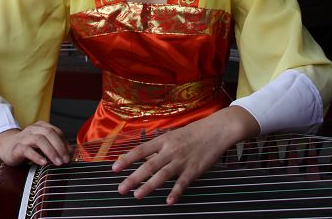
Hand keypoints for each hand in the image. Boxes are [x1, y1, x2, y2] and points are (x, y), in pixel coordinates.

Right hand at [0, 122, 72, 166]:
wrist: (5, 146)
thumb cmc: (27, 145)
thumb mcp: (42, 143)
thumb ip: (54, 145)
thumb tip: (70, 152)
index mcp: (41, 126)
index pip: (56, 131)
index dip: (64, 142)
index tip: (70, 154)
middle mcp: (33, 129)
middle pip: (49, 133)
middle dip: (60, 147)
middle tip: (65, 160)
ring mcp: (24, 137)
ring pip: (39, 140)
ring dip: (51, 152)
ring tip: (57, 162)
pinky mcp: (17, 147)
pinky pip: (27, 150)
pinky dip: (37, 156)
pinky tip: (44, 163)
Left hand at [112, 106, 259, 204]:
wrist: (217, 130)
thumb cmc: (194, 133)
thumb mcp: (173, 136)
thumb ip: (159, 148)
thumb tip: (143, 160)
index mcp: (163, 140)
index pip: (141, 150)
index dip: (127, 160)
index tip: (114, 169)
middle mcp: (170, 150)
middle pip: (148, 165)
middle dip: (133, 178)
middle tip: (121, 189)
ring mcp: (182, 160)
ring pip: (162, 175)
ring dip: (149, 186)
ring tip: (137, 195)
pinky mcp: (194, 169)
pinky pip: (183, 183)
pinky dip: (175, 192)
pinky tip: (169, 201)